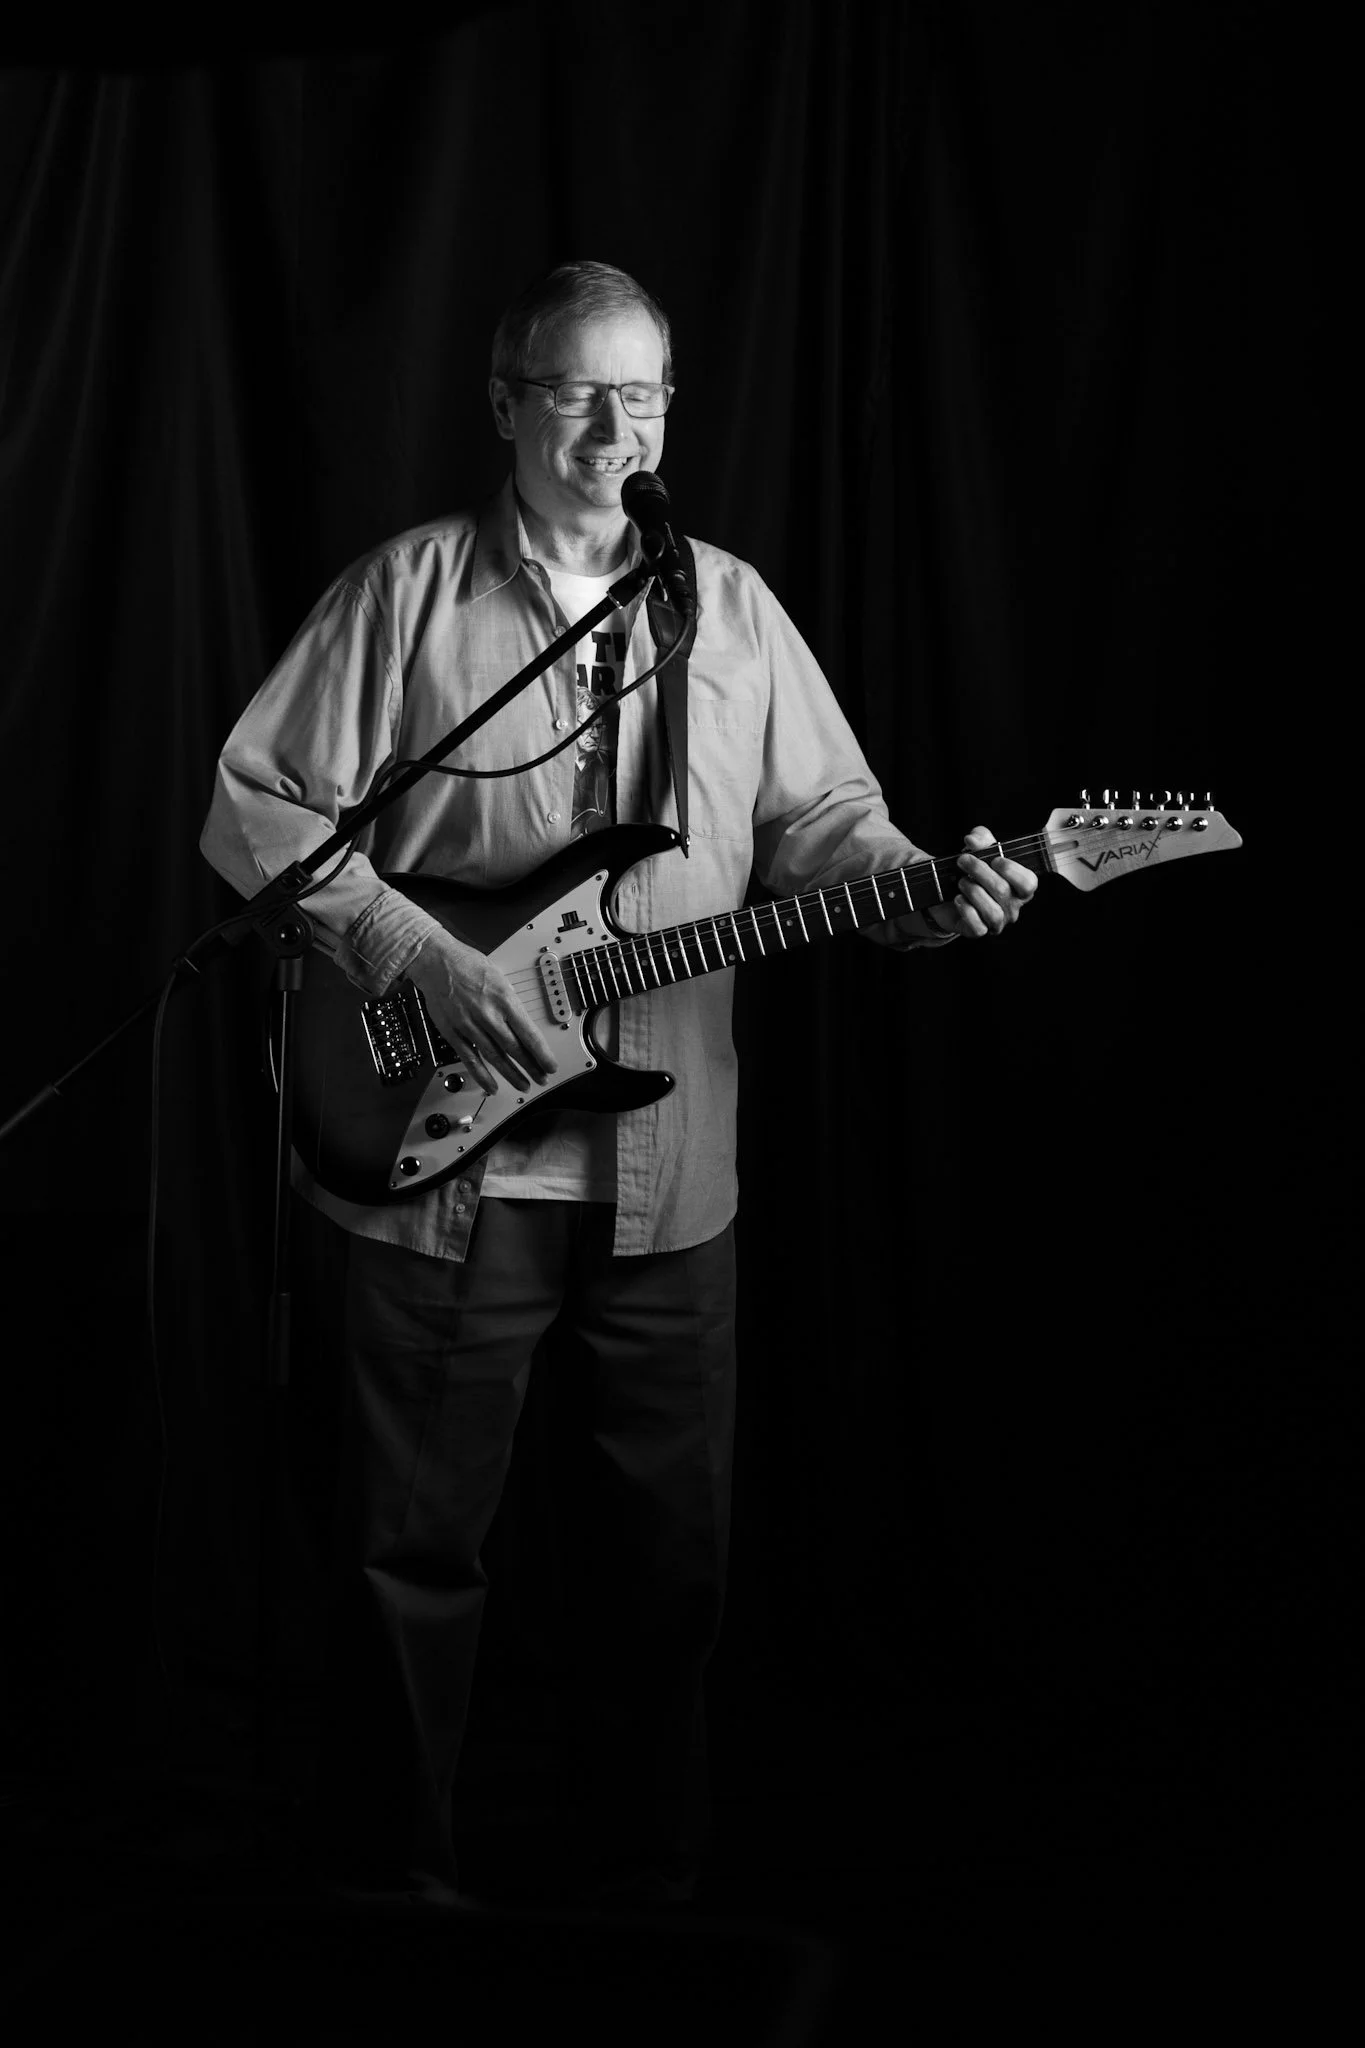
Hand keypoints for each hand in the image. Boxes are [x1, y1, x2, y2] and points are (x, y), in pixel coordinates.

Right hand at [407, 927, 558, 1092]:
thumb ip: (510, 1004)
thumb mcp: (500, 978)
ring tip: (523, 1084)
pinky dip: (482, 1075)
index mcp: (504, 999)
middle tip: (542, 1078)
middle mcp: (488, 1014)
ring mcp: (469, 1025)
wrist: (436, 961)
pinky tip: (492, 1086)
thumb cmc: (468, 965)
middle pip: (515, 1048)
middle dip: (532, 1067)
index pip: (529, 1033)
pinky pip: (470, 1059)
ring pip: (495, 1056)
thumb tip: (522, 1026)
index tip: (550, 1065)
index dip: (542, 1054)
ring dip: (511, 1074)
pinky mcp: (453, 1032)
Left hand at [929, 825, 1037, 937]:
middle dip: (980, 872)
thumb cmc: (973, 871)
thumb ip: (981, 837)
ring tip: (961, 882)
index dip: (1012, 871)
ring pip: (993, 912)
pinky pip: (978, 927)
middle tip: (963, 861)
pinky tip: (958, 899)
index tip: (994, 859)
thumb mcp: (979, 849)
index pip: (1029, 883)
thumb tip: (972, 839)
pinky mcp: (979, 931)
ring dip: (974, 892)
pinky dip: (967, 911)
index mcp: (1019, 887)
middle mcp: (1012, 906)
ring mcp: (997, 922)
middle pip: (1003, 891)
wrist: (950, 893)